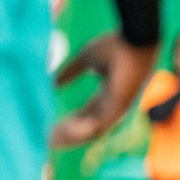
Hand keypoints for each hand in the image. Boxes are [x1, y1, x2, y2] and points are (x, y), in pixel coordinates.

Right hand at [50, 33, 158, 148]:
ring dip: (70, 136)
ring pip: (91, 131)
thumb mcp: (85, 60)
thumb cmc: (116, 46)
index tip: (47, 128)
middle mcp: (113, 107)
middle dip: (65, 135)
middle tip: (44, 140)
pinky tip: (64, 131)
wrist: (135, 38)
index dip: (66, 124)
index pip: (84, 117)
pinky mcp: (120, 106)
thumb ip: (69, 73)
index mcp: (107, 98)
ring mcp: (118, 109)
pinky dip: (82, 129)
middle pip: (86, 129)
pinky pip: (100, 124)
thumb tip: (50, 81)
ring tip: (49, 140)